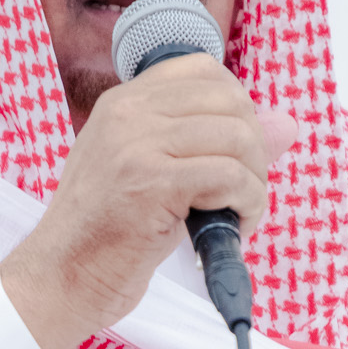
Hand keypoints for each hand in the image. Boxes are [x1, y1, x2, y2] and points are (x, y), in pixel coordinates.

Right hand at [3, 53, 286, 348]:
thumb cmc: (105, 234)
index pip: (203, 70)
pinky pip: (230, 176)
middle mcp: (127, 113)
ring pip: (237, 138)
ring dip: (254, 182)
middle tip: (242, 190)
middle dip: (254, 148)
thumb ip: (210, 143)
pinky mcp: (151, 183)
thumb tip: (287, 124)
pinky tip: (234, 226)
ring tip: (238, 213)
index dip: (236, 108)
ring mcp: (136, 145)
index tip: (234, 151)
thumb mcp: (152, 172)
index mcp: (123, 103)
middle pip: (230, 101)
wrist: (61, 278)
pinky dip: (248, 204)